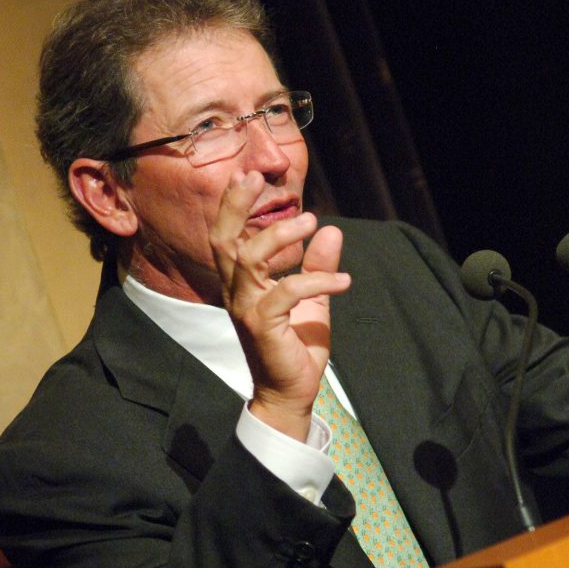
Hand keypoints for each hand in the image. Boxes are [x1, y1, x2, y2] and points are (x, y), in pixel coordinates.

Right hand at [210, 172, 351, 440]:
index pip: (228, 238)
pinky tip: (344, 281)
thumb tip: (331, 230)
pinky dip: (316, 280)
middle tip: (258, 177)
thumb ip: (317, 265)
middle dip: (236, 206)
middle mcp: (237, 292)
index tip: (249, 175)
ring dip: (280, 236)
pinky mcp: (263, 326)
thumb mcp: (313, 299)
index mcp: (243, 284)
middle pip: (224, 240)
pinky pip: (285, 291)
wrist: (291, 392)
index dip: (233, 206)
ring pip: (249, 259)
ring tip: (312, 222)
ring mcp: (246, 309)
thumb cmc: (295, 346)